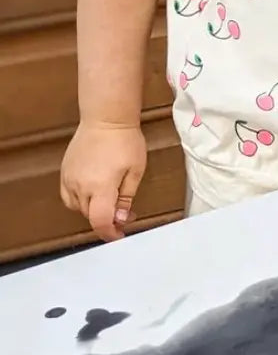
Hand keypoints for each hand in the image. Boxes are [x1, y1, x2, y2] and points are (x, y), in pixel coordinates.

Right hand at [60, 122, 146, 241]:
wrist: (106, 119)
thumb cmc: (125, 141)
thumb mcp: (135, 171)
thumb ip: (126, 198)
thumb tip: (120, 219)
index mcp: (100, 186)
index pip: (100, 222)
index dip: (110, 234)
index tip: (119, 236)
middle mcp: (80, 185)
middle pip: (90, 216)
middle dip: (107, 219)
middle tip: (125, 212)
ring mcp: (69, 178)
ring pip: (78, 207)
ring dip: (93, 209)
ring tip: (110, 198)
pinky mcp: (65, 171)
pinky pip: (68, 196)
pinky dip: (80, 200)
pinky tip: (94, 192)